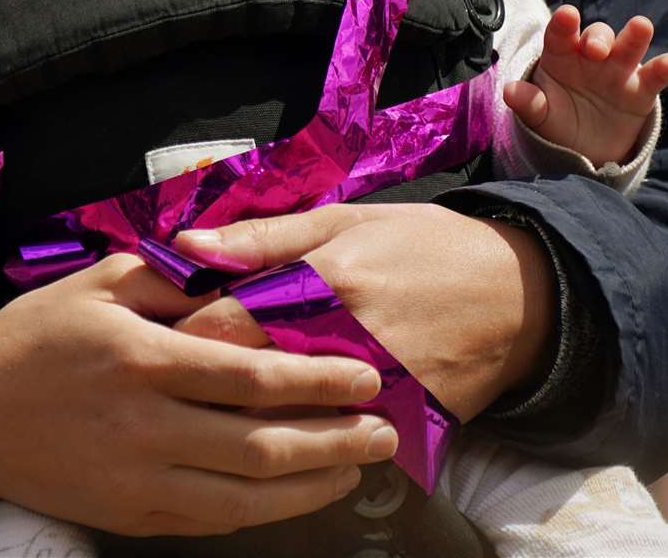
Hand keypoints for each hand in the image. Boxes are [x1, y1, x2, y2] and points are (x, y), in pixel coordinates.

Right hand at [0, 254, 399, 534]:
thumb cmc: (36, 336)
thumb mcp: (100, 282)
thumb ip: (175, 279)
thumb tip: (244, 272)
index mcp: (143, 356)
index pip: (251, 374)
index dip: (317, 379)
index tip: (364, 376)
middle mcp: (145, 424)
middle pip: (262, 443)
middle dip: (335, 439)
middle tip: (383, 430)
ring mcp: (138, 479)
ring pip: (247, 496)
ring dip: (313, 484)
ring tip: (357, 466)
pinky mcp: (130, 514)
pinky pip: (213, 520)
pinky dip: (265, 510)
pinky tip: (297, 493)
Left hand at [171, 204, 553, 420]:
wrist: (519, 294)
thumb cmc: (419, 246)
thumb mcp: (342, 221)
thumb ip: (260, 239)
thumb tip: (185, 244)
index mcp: (317, 283)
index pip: (218, 324)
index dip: (173, 335)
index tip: (147, 339)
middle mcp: (340, 342)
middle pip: (239, 382)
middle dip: (193, 386)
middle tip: (161, 384)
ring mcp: (371, 391)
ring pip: (279, 425)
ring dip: (237, 420)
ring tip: (201, 412)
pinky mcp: (400, 425)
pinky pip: (331, 446)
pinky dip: (296, 443)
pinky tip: (272, 435)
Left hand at [504, 6, 667, 166]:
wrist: (583, 147)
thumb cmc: (556, 120)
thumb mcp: (539, 114)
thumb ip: (528, 102)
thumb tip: (508, 91)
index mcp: (561, 57)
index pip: (560, 36)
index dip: (564, 25)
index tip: (567, 15)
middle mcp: (591, 57)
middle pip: (597, 36)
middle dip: (598, 38)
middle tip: (595, 49)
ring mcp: (619, 70)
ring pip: (629, 46)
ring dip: (635, 36)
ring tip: (641, 27)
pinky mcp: (641, 90)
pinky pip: (654, 76)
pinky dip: (663, 68)